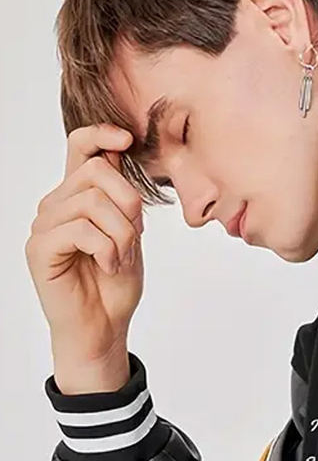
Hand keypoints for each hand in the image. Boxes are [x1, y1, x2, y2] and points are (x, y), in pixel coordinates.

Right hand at [25, 122, 144, 370]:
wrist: (103, 326)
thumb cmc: (115, 284)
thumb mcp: (130, 234)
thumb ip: (123, 199)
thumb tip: (118, 154)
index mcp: (78, 197)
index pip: (79, 147)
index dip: (101, 134)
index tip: (127, 139)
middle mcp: (56, 205)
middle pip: (97, 171)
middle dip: (130, 204)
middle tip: (134, 237)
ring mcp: (44, 225)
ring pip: (94, 202)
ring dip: (122, 235)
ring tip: (121, 259)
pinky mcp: (40, 248)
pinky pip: (83, 230)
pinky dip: (108, 250)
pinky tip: (108, 267)